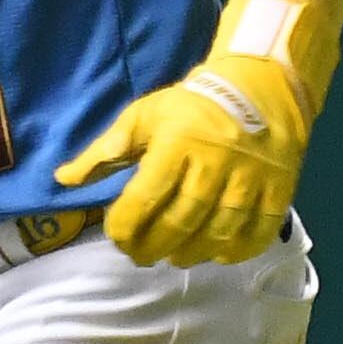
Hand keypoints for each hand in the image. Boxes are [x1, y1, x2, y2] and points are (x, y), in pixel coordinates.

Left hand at [51, 52, 309, 268]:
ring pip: (218, 231)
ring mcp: (250, 179)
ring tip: (173, 257)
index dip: (125, 225)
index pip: (145, 197)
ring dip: (191, 253)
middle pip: (181, 221)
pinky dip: (237, 250)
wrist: (260, 86)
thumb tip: (63, 179)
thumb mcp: (144, 116)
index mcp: (177, 144)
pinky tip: (216, 254)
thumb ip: (105, 150)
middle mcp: (215, 164)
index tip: (115, 236)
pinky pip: (260, 231)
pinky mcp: (279, 188)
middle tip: (138, 256)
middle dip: (153, 246)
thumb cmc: (191, 105)